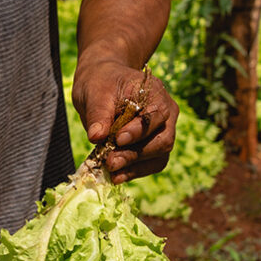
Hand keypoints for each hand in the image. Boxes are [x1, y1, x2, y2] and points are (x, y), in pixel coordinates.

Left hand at [71, 60, 176, 182]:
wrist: (102, 85)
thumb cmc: (101, 83)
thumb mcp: (95, 92)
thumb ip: (98, 114)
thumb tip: (96, 137)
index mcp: (155, 93)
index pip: (155, 115)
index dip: (139, 130)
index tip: (117, 139)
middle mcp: (166, 114)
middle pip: (162, 140)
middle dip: (136, 154)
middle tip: (111, 162)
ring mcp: (161, 132)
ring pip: (159, 157)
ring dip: (135, 167)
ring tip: (111, 172)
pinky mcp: (152, 148)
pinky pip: (149, 165)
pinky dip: (133, 172)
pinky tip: (116, 176)